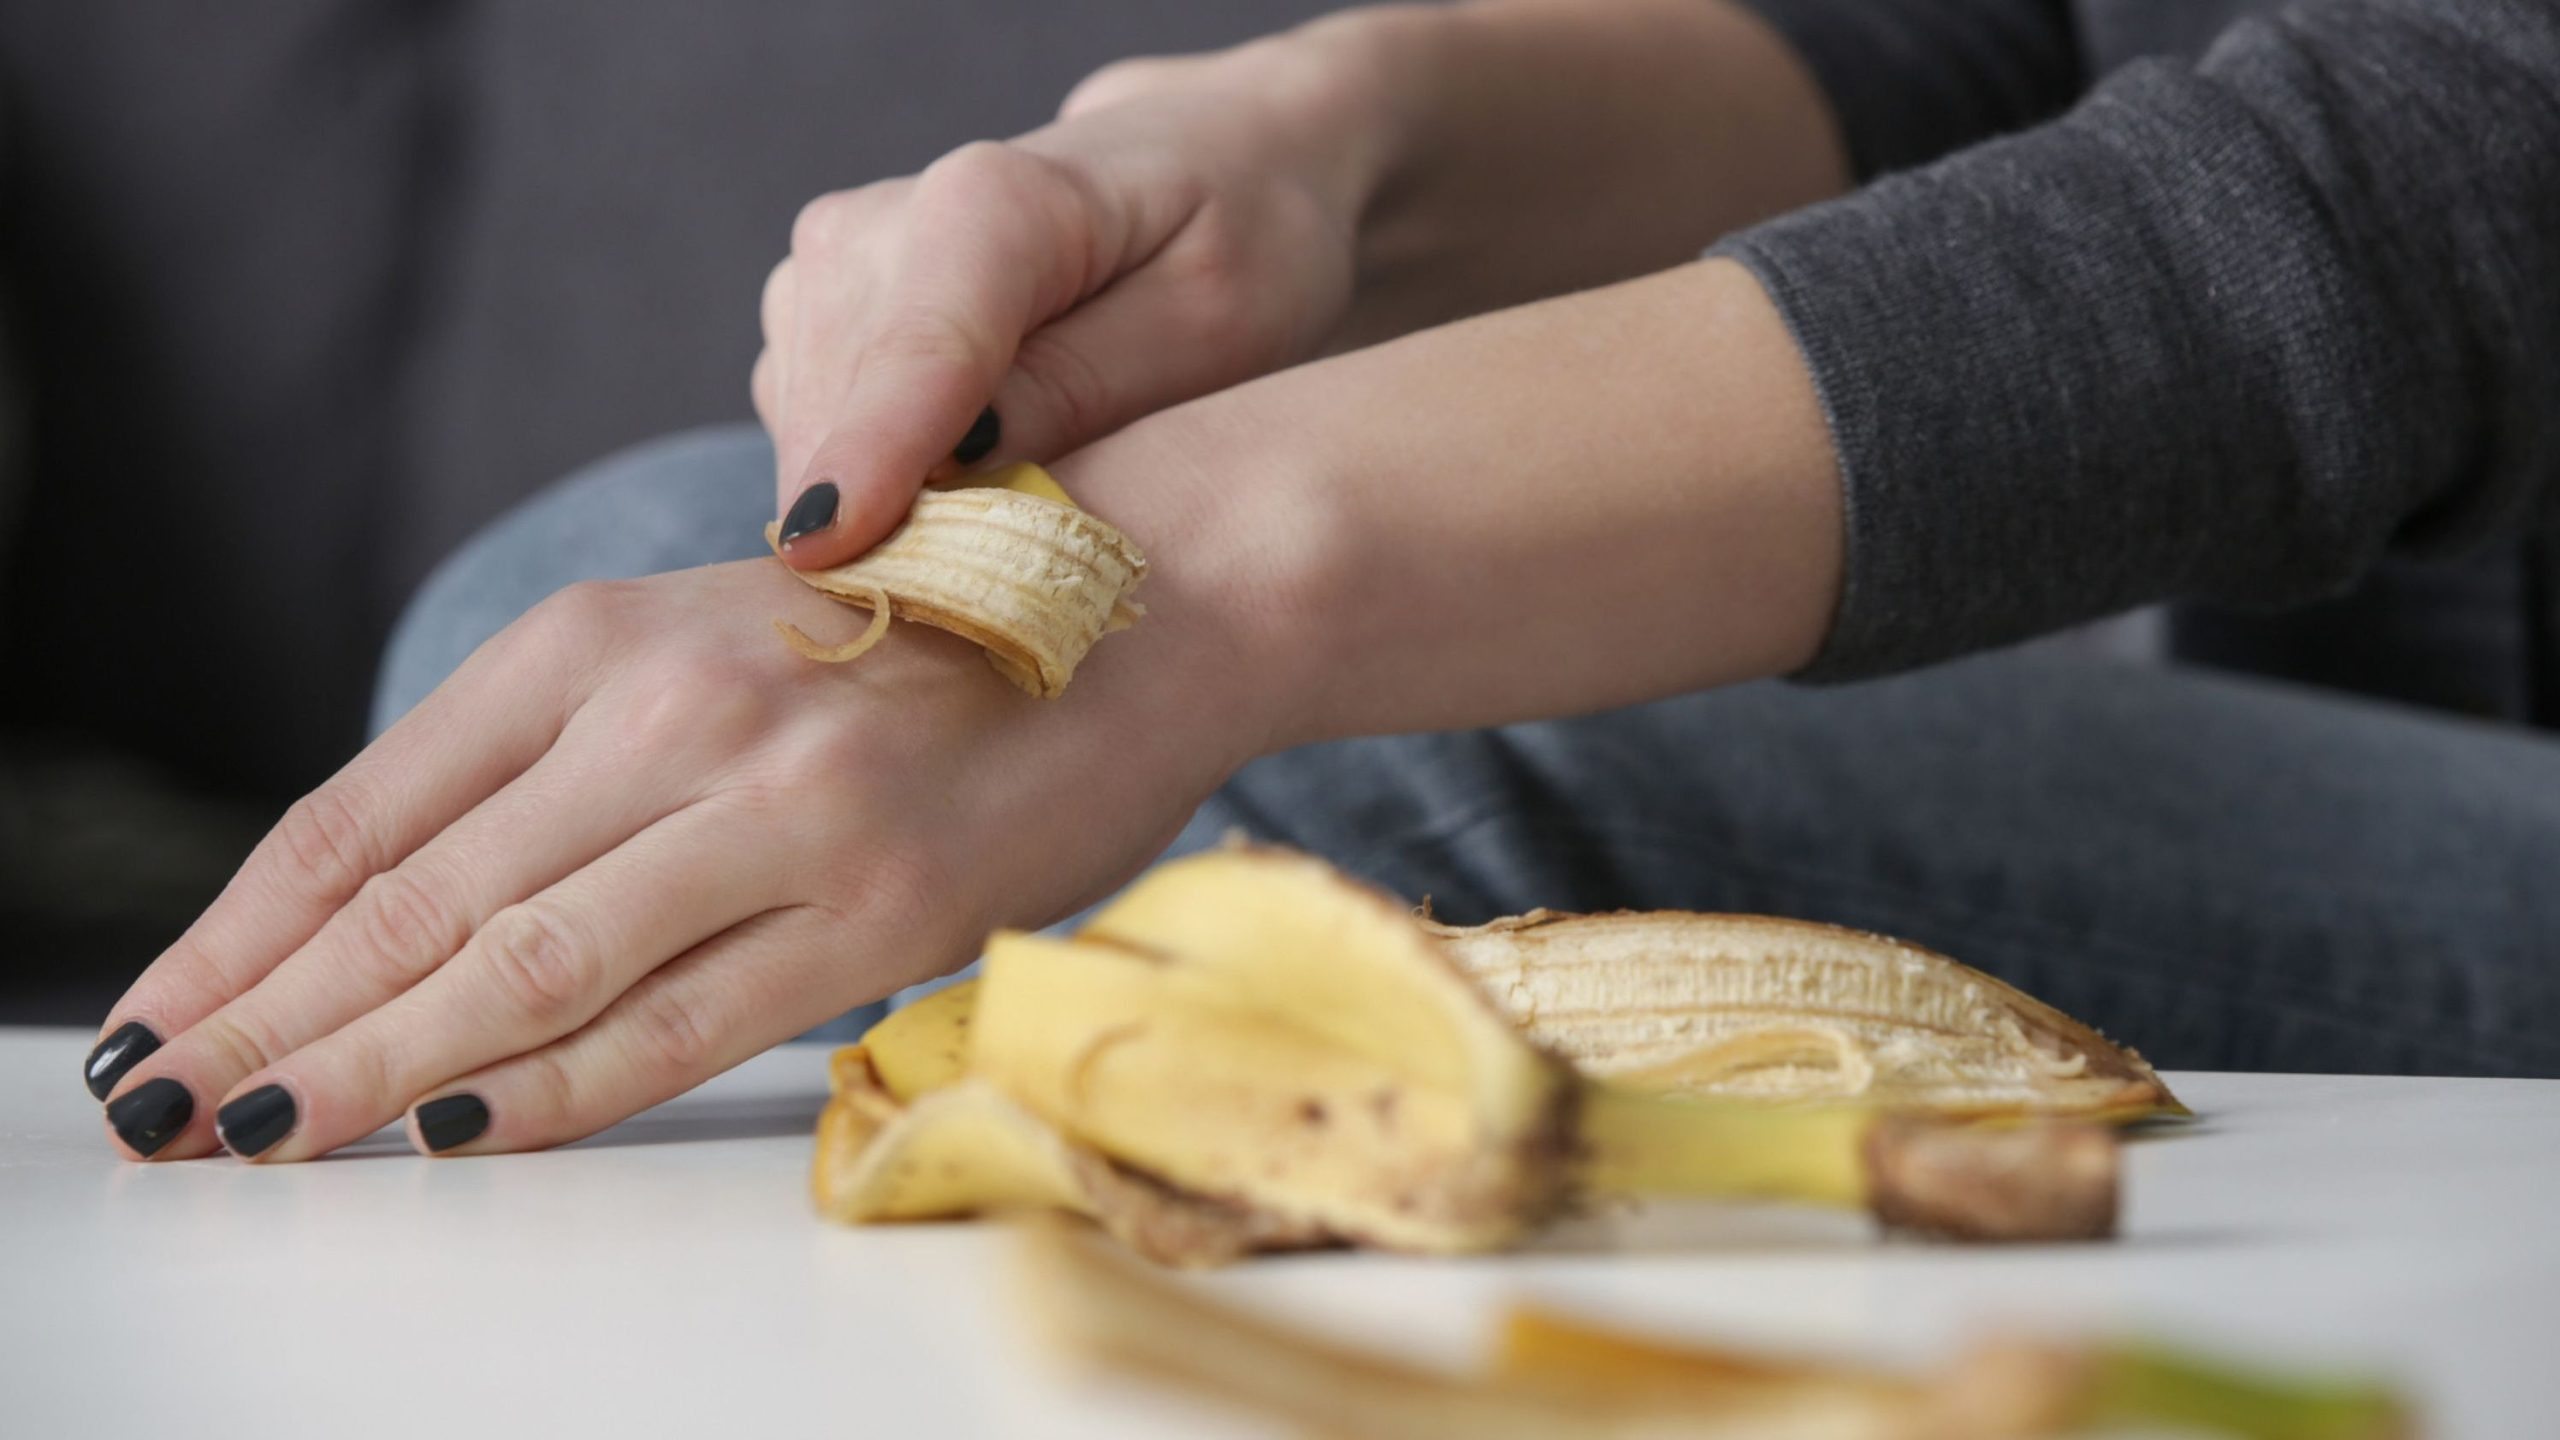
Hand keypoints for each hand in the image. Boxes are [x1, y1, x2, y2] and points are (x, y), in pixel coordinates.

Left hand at [86, 506, 1276, 1161]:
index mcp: (606, 636)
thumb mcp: (705, 644)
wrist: (1137, 601)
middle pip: (417, 900)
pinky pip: (675, 1026)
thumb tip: (395, 916)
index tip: (160, 1020)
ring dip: (373, 1067)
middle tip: (164, 1108)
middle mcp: (675, 710)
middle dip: (272, 1020)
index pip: (367, 810)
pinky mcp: (880, 908)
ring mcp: (780, 808)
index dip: (241, 932)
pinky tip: (455, 1131)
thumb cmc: (911, 635)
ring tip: (264, 1135)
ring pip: (522, 967)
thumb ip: (562, 756)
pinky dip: (549, 1092)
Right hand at [756, 31, 1390, 567]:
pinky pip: (816, 447)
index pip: (919, 348)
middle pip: (845, 417)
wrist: (1209, 169)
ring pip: (814, 446)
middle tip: (1010, 609)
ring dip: (886, 519)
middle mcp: (876, 224)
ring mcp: (827, 274)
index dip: (872, 453)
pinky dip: (880, 495)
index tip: (826, 551)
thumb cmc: (1237, 241)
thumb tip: (962, 461)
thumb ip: (1090, 385)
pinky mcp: (810, 324)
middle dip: (895, 527)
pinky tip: (970, 499)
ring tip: (1011, 538)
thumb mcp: (1216, 319)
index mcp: (993, 202)